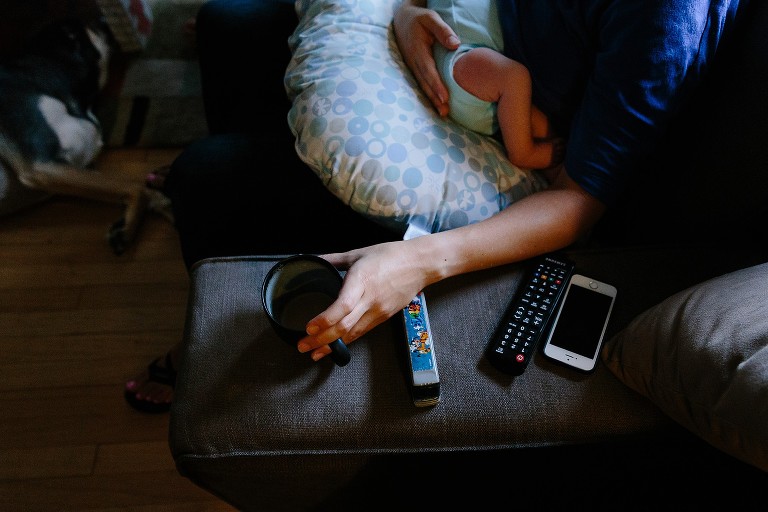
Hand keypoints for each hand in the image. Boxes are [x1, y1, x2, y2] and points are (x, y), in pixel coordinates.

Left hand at [297, 240, 431, 360]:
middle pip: (345, 326)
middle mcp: (370, 299)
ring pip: (353, 334)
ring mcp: (379, 310)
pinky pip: (362, 332)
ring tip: (314, 352)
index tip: (309, 327)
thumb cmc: (390, 255)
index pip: (342, 306)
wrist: (420, 264)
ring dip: (332, 346)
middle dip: (321, 340)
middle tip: (303, 346)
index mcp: (362, 280)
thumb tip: (313, 260)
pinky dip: (347, 341)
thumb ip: (333, 259)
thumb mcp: (358, 253)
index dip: (324, 320)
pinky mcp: (384, 317)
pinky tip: (335, 346)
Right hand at [393, 0, 459, 116]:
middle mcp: (413, 61)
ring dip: (431, 100)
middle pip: (425, 83)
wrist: (401, 19)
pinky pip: (421, 83)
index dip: (436, 85)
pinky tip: (436, 104)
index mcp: (418, 50)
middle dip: (434, 98)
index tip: (445, 98)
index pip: (428, 71)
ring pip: (422, 86)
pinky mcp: (413, 68)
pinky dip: (428, 95)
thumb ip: (443, 30)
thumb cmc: (418, 18)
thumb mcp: (431, 18)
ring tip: (442, 113)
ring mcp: (412, 66)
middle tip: (445, 112)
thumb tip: (455, 45)